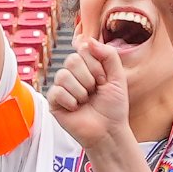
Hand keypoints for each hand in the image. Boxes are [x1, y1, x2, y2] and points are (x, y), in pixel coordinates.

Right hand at [45, 39, 133, 154]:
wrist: (109, 131)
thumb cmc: (114, 107)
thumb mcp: (118, 77)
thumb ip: (108, 55)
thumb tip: (88, 40)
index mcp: (87, 67)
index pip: (83, 50)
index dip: (95, 65)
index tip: (103, 80)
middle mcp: (73, 75)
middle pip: (71, 60)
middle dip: (88, 78)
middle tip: (94, 92)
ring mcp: (62, 88)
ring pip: (63, 76)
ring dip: (80, 92)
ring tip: (86, 102)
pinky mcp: (54, 102)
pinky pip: (56, 92)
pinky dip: (70, 101)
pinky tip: (76, 108)